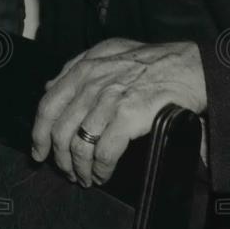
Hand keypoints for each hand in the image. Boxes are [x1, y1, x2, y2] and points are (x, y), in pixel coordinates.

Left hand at [30, 39, 205, 186]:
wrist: (191, 66)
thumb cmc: (154, 60)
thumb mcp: (109, 51)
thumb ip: (77, 66)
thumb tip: (50, 85)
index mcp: (83, 70)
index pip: (47, 106)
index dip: (39, 134)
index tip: (39, 151)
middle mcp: (92, 84)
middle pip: (60, 131)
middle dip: (60, 158)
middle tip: (66, 171)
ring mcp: (110, 100)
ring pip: (79, 145)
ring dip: (80, 168)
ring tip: (86, 177)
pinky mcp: (130, 117)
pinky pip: (104, 152)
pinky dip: (100, 169)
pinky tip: (103, 174)